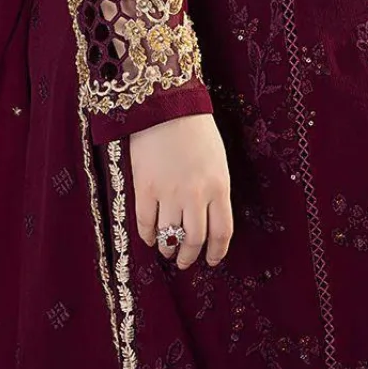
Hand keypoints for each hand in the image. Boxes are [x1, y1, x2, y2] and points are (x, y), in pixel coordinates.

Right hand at [130, 111, 233, 269]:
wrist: (167, 106)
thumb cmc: (196, 129)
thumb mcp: (217, 160)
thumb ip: (214, 189)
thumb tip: (208, 218)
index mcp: (219, 186)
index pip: (222, 231)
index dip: (217, 251)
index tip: (212, 260)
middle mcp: (196, 195)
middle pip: (195, 240)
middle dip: (190, 256)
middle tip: (186, 261)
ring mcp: (169, 193)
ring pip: (170, 236)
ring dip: (168, 249)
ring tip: (167, 250)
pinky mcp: (145, 189)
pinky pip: (146, 224)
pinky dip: (147, 236)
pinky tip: (149, 237)